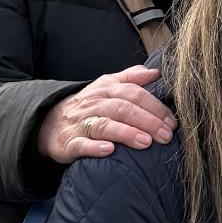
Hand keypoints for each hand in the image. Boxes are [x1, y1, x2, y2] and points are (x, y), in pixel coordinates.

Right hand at [37, 66, 176, 163]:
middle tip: (165, 135)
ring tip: (146, 142)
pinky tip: (110, 150)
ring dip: (126, 133)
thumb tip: (156, 72)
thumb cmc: (89, 104)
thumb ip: (131, 77)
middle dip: (147, 121)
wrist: (49, 120)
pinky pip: (80, 144)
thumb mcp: (107, 85)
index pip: (134, 93)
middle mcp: (94, 103)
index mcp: (106, 88)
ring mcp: (80, 123)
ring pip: (104, 125)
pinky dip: (95, 147)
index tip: (172, 121)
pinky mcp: (68, 143)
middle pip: (122, 108)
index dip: (155, 106)